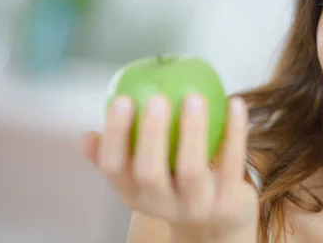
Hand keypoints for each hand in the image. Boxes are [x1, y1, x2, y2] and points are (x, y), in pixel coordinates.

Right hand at [81, 93, 258, 240]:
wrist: (217, 225)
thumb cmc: (173, 185)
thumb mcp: (143, 179)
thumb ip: (119, 156)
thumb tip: (87, 135)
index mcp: (135, 194)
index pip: (115, 168)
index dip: (115, 135)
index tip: (121, 98)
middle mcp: (162, 205)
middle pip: (150, 172)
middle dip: (151, 134)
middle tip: (156, 97)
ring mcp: (196, 206)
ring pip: (191, 169)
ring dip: (192, 131)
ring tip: (195, 97)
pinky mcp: (227, 202)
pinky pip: (231, 162)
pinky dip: (234, 131)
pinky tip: (235, 102)